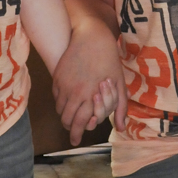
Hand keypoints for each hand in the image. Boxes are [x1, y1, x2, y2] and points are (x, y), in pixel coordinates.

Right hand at [52, 26, 126, 146]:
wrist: (91, 36)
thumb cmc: (109, 59)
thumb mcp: (119, 83)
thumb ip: (120, 107)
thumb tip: (121, 128)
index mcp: (91, 95)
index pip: (80, 123)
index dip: (77, 134)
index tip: (76, 141)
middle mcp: (75, 92)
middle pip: (67, 120)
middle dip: (70, 129)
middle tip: (73, 135)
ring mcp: (63, 84)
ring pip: (60, 110)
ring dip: (65, 117)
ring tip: (71, 119)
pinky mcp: (57, 77)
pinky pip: (56, 97)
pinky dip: (61, 104)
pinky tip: (68, 103)